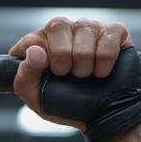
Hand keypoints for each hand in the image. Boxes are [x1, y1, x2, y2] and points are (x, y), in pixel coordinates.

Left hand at [9, 17, 131, 128]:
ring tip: (86, 75)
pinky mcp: (115, 32)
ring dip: (84, 61)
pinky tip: (102, 71)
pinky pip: (108, 35)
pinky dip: (105, 58)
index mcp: (41, 46)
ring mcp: (89, 29)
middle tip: (67, 75)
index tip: (50, 74)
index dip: (39, 58)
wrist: (103, 116)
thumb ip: (26, 76)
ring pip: (84, 28)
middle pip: (58, 25)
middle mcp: (64, 33)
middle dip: (62, 55)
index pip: (31, 40)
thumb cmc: (68, 106)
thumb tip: (34, 51)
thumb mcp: (38, 99)